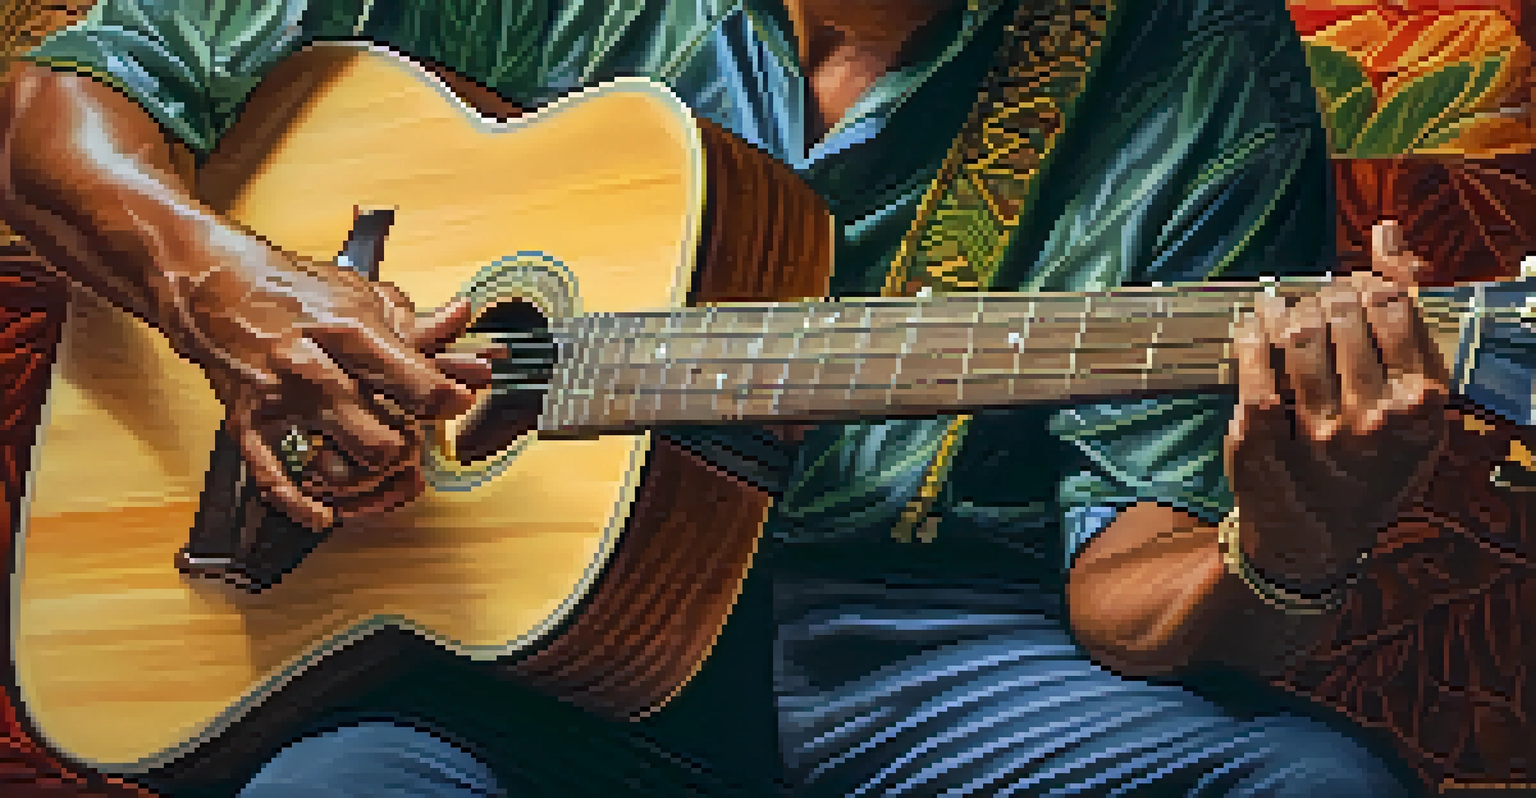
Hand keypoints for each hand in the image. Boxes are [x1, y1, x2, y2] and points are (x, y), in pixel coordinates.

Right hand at [174, 251, 497, 530]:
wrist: (215, 289)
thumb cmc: (292, 292)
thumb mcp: (363, 295)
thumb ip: (417, 323)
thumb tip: (462, 322)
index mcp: (348, 331)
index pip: (417, 383)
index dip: (448, 400)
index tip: (456, 402)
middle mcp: (313, 369)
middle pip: (385, 437)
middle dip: (408, 446)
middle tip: (411, 435)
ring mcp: (279, 402)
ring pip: (343, 467)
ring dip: (369, 476)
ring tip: (378, 461)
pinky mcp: (248, 426)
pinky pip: (276, 482)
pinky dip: (305, 506)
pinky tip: (327, 510)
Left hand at [1223, 220, 1449, 590]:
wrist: (1321, 537)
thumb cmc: (1375, 461)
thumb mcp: (1414, 401)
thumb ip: (1410, 320)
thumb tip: (1390, 238)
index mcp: (1422, 401)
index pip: (1394, 304)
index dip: (1369, 281)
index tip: (1357, 286)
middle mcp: (1376, 416)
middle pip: (1344, 314)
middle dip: (1328, 294)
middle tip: (1318, 301)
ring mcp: (1320, 431)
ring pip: (1300, 336)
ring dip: (1287, 309)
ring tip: (1283, 308)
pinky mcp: (1269, 442)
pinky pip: (1253, 373)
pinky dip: (1248, 337)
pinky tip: (1250, 324)